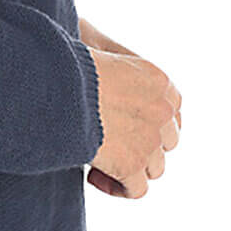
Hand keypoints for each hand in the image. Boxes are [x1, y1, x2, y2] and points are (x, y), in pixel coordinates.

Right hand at [78, 15, 180, 198]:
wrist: (58, 84)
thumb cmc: (66, 59)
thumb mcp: (92, 40)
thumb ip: (105, 49)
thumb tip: (88, 39)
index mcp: (159, 80)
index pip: (173, 110)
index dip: (149, 122)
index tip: (121, 124)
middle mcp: (164, 110)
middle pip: (167, 141)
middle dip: (141, 146)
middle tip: (108, 143)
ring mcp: (151, 140)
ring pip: (154, 168)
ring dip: (128, 168)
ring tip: (98, 161)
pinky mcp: (133, 165)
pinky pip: (136, 190)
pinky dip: (117, 188)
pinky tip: (93, 175)